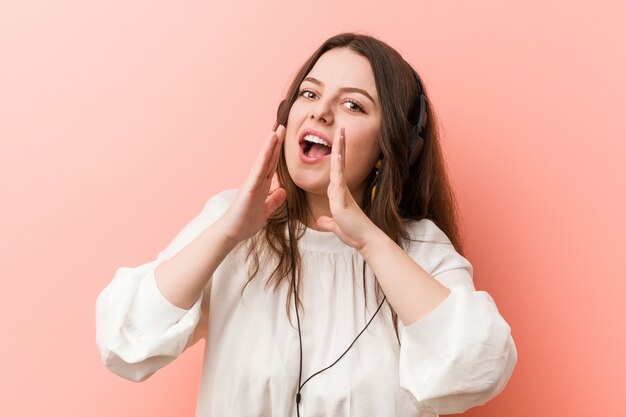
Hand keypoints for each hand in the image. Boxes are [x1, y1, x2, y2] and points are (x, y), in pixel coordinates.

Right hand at [215, 125, 286, 243]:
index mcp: (262, 186)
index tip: (284, 138)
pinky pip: (258, 171)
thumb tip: (283, 191)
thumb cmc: (245, 222)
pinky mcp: (249, 188)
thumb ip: (273, 201)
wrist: (232, 233)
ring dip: (270, 146)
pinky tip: (268, 148)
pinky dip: (264, 158)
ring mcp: (252, 183)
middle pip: (268, 159)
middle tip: (282, 126)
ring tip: (276, 131)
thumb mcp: (266, 212)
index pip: (272, 165)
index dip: (278, 152)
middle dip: (276, 143)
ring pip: (263, 161)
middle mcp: (257, 181)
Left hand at [315, 127, 378, 249]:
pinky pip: (338, 180)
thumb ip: (328, 221)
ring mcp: (342, 193)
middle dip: (340, 145)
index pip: (335, 169)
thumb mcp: (335, 226)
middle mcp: (341, 189)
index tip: (337, 141)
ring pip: (338, 166)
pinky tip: (338, 154)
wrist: (365, 241)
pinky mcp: (342, 200)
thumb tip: (322, 220)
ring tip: (340, 132)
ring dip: (340, 148)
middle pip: (339, 162)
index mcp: (338, 193)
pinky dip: (338, 166)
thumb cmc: (353, 232)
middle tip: (341, 129)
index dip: (336, 155)